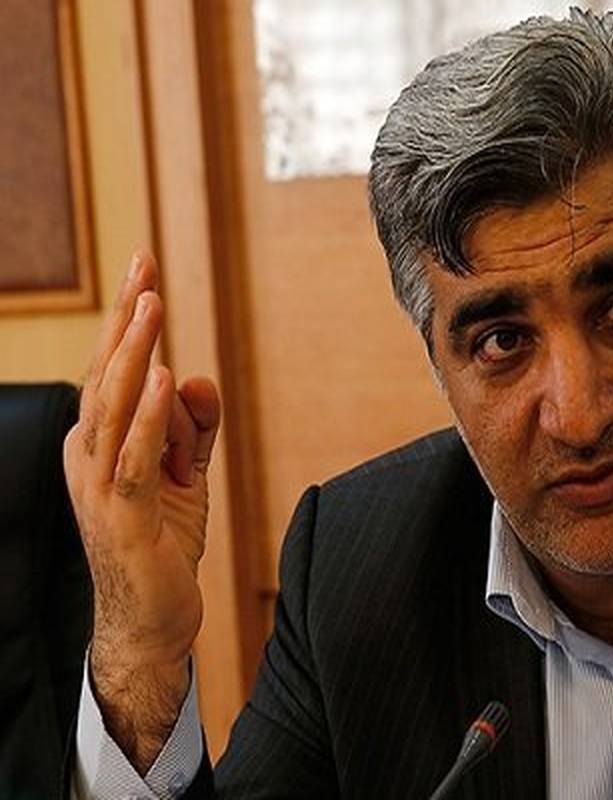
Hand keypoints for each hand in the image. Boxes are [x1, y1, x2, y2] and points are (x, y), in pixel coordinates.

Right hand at [63, 251, 220, 771]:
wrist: (152, 617)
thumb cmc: (162, 541)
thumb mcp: (185, 473)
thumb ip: (194, 426)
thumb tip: (194, 375)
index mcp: (99, 442)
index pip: (113, 370)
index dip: (127, 320)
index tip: (144, 269)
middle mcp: (88, 456)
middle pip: (106, 375)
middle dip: (126, 319)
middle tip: (144, 265)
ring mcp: (98, 486)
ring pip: (115, 407)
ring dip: (135, 354)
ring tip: (153, 306)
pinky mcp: (123, 516)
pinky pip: (136, 457)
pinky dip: (151, 418)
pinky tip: (166, 379)